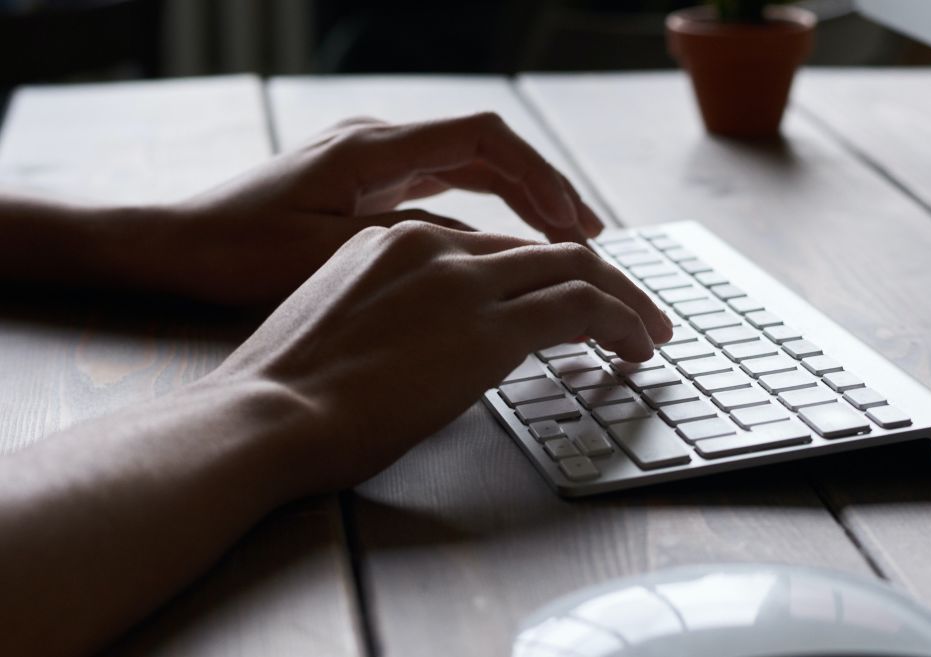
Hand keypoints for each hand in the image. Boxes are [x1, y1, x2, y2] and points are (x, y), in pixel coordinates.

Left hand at [130, 113, 603, 304]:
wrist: (172, 247)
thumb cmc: (238, 252)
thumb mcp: (334, 255)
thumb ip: (417, 246)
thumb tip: (494, 254)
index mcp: (373, 149)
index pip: (484, 139)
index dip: (540, 177)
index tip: (575, 221)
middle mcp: (376, 143)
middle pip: (485, 150)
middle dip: (543, 189)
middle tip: (588, 235)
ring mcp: (369, 162)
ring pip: (466, 169)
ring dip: (518, 200)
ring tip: (563, 239)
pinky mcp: (361, 187)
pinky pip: (440, 188)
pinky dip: (481, 213)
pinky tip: (501, 248)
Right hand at [213, 221, 671, 492]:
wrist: (264, 415)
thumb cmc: (285, 394)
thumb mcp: (340, 327)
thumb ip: (393, 314)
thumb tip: (432, 344)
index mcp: (392, 239)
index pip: (494, 249)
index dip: (541, 276)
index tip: (568, 304)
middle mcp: (432, 243)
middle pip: (543, 251)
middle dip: (600, 281)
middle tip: (635, 313)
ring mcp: (462, 278)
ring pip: (575, 270)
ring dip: (623, 300)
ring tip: (649, 333)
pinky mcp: (489, 324)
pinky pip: (581, 307)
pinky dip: (621, 320)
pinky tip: (636, 347)